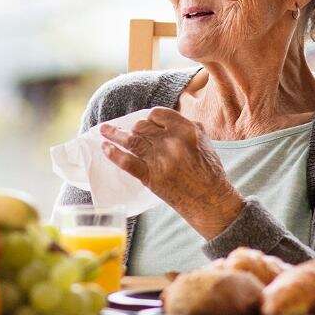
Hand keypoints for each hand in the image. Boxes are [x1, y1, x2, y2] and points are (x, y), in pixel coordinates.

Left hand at [99, 107, 242, 239]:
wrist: (210, 200)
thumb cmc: (209, 171)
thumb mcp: (204, 141)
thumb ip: (187, 126)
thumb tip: (167, 119)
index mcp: (186, 130)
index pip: (158, 114)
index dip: (150, 118)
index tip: (147, 122)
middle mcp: (171, 142)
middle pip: (142, 126)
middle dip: (133, 128)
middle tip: (129, 131)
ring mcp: (159, 159)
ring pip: (131, 140)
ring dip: (114, 134)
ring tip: (104, 130)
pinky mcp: (150, 176)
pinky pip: (127, 162)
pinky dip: (113, 154)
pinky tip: (105, 148)